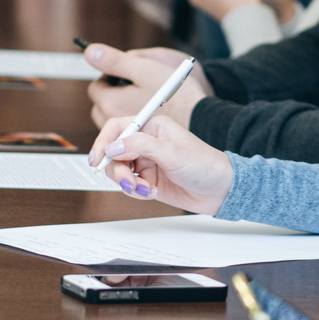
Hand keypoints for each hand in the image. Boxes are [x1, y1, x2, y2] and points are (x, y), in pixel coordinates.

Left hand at [83, 43, 210, 127]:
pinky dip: (134, 120)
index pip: (96, 88)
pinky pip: (128, 130)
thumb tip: (91, 51)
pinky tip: (151, 114)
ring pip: (115, 118)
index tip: (126, 74)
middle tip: (133, 86)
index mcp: (111, 102)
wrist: (201, 120)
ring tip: (143, 99)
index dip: (110, 77)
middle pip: (102, 105)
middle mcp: (115, 121)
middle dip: (113, 93)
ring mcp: (126, 134)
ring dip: (122, 107)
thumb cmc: (177, 95)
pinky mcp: (139, 142)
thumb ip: (114, 61)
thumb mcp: (144, 69)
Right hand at [88, 115, 232, 212]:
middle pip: (113, 152)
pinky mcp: (147, 179)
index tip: (98, 158)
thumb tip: (113, 146)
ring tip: (144, 189)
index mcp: (152, 126)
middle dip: (117, 169)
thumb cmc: (204, 165)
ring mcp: (146, 161)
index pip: (117, 127)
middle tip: (128, 182)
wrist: (219, 190)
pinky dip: (136, 191)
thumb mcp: (172, 152)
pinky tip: (152, 193)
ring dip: (127, 183)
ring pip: (118, 171)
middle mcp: (146, 142)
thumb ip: (141, 146)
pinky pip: (129, 185)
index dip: (104, 141)